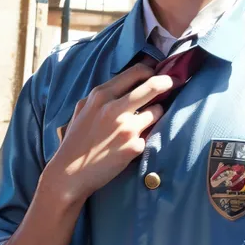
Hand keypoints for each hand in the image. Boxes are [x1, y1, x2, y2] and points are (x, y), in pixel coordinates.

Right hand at [45, 63, 172, 203]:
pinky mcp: (134, 146)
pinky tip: (129, 145)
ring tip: (141, 123)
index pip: (134, 72)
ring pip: (156, 111)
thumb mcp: (83, 109)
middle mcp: (115, 109)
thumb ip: (104, 96)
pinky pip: (148, 135)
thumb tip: (128, 83)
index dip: (150, 70)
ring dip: (154, 114)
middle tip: (174, 82)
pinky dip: (143, 138)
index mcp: (101, 96)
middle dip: (167, 82)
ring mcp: (127, 128)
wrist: (70, 173)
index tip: (157, 73)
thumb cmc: (76, 140)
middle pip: (153, 86)